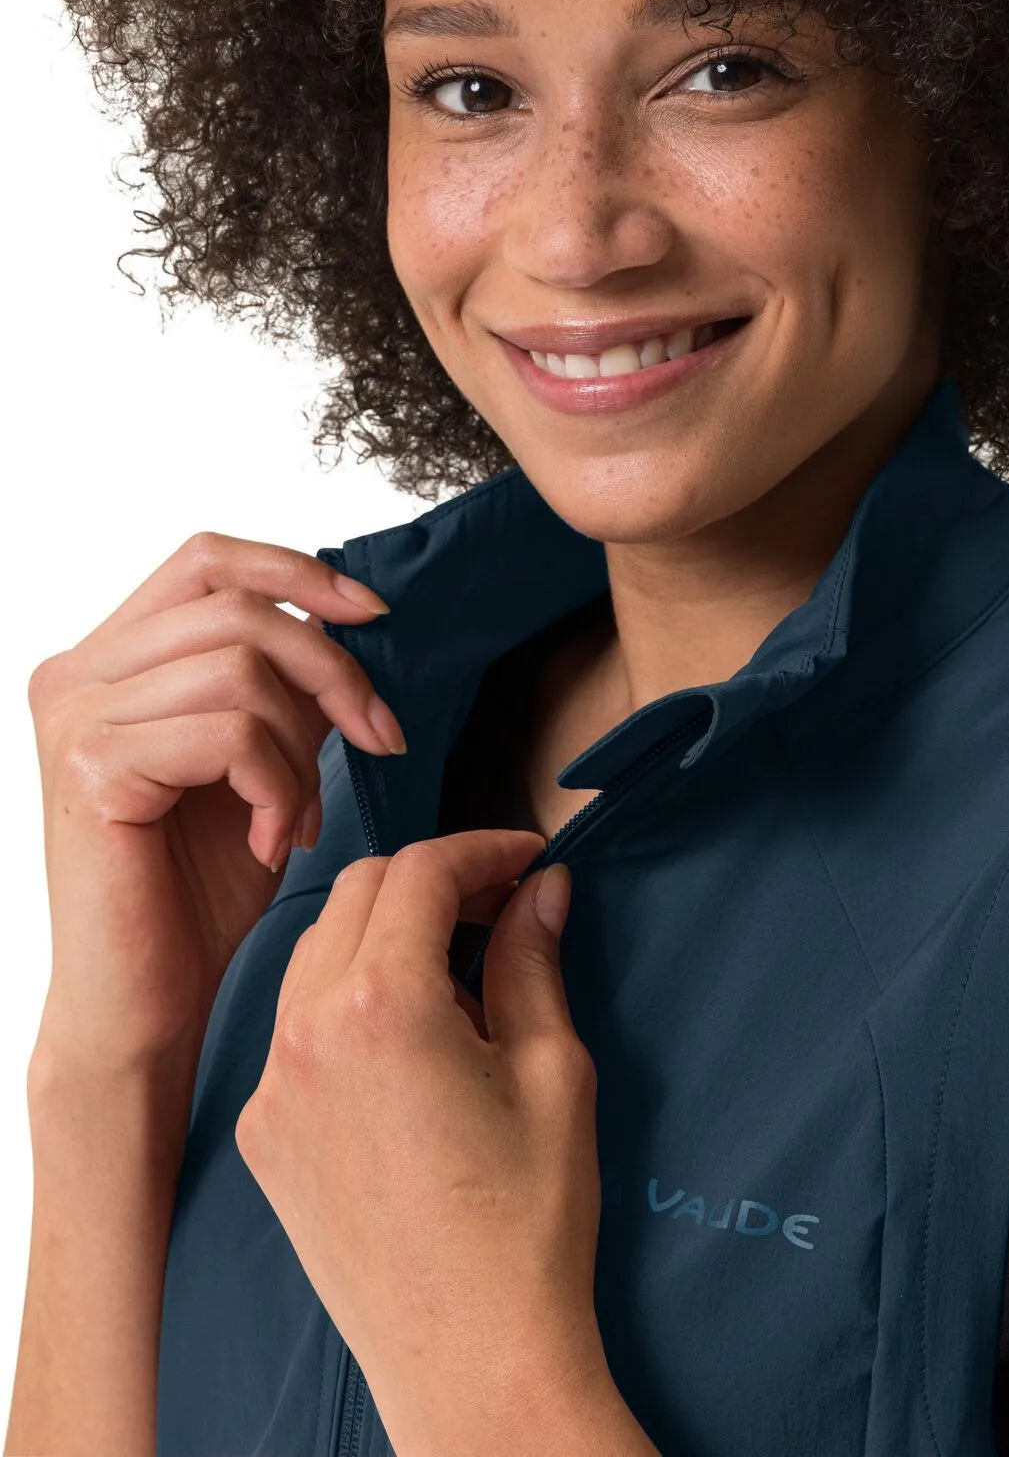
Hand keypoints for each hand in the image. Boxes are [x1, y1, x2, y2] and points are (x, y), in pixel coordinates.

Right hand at [25, 531, 407, 1082]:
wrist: (145, 1001)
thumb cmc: (195, 892)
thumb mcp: (253, 764)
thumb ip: (275, 688)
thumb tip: (342, 620)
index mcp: (108, 660)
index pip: (207, 561)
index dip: (297, 571)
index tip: (372, 613)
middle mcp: (77, 674)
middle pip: (240, 610)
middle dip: (332, 673)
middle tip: (377, 738)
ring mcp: (77, 715)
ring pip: (243, 670)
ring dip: (303, 749)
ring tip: (298, 816)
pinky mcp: (94, 766)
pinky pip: (232, 734)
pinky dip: (279, 788)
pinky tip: (271, 841)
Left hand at [234, 829, 611, 1454]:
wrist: (473, 1360)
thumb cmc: (527, 1224)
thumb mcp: (553, 1072)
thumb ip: (534, 960)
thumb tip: (542, 891)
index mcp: (380, 1005)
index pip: (422, 871)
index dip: (483, 848)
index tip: (528, 859)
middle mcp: (306, 1033)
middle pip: (360, 892)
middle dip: (434, 879)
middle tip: (501, 903)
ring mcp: (274, 1086)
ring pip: (318, 951)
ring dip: (385, 932)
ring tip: (459, 972)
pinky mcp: (265, 1133)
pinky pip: (297, 1025)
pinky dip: (349, 999)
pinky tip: (410, 1040)